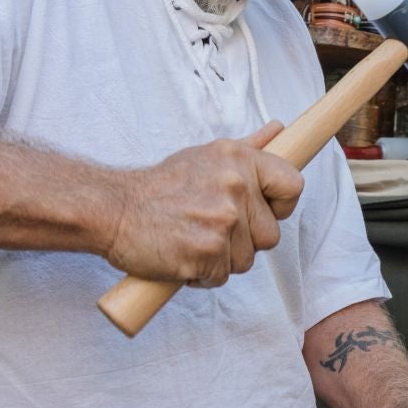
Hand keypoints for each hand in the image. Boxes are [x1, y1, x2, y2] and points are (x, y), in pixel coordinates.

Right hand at [102, 122, 304, 286]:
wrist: (114, 209)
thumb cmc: (160, 187)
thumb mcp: (206, 158)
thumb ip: (247, 149)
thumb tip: (278, 130)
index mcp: (239, 160)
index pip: (293, 186)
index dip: (281, 206)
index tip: (262, 212)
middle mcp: (236, 187)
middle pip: (270, 235)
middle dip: (243, 241)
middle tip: (210, 229)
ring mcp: (223, 220)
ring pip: (246, 260)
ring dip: (221, 260)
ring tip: (192, 241)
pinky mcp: (207, 252)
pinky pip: (221, 277)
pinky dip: (202, 275)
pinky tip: (182, 256)